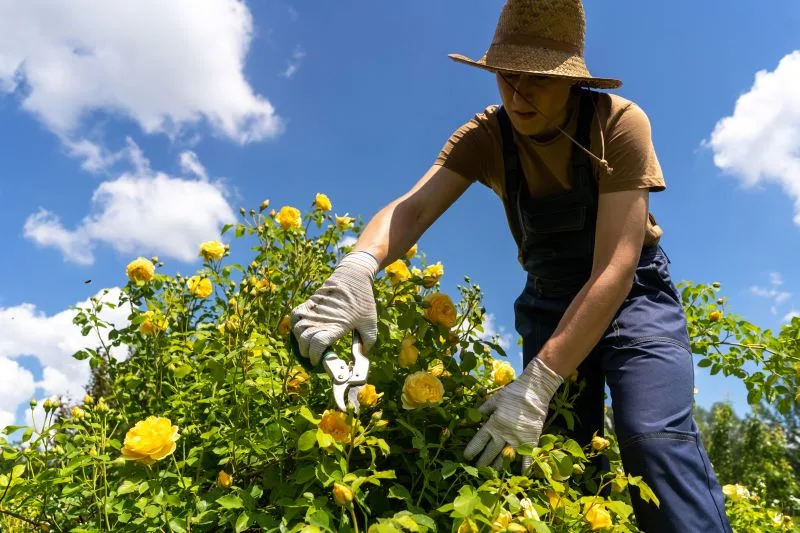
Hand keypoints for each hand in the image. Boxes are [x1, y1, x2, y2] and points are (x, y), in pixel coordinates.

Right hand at [290, 251, 378, 364]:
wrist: (353, 276)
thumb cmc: (363, 300)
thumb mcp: (370, 322)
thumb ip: (368, 341)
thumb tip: (363, 355)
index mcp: (336, 326)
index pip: (317, 345)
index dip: (315, 356)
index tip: (317, 361)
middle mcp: (322, 319)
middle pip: (304, 341)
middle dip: (306, 352)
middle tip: (313, 356)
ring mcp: (313, 310)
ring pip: (297, 330)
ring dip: (300, 341)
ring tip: (307, 346)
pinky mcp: (310, 302)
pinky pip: (295, 316)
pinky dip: (294, 325)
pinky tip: (301, 331)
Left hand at [463, 357, 563, 471]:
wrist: (534, 391)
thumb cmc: (512, 393)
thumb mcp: (494, 400)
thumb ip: (481, 411)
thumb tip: (468, 419)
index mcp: (494, 424)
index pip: (479, 440)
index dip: (472, 449)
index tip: (466, 457)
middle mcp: (504, 434)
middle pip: (491, 452)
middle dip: (483, 461)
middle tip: (477, 469)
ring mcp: (518, 439)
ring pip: (506, 457)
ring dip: (498, 466)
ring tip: (492, 473)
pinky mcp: (531, 440)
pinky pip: (527, 456)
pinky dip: (525, 466)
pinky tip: (521, 475)